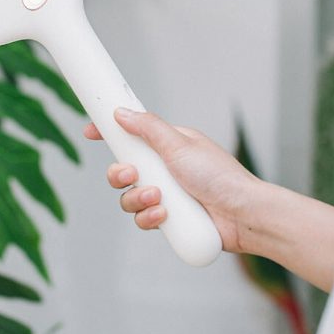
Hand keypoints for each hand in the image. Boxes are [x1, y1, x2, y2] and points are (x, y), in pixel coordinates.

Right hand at [83, 107, 261, 252]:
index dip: (109, 134)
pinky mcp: (169, 220)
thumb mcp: (180, 144)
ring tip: (158, 199)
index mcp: (167, 146)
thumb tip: (122, 113)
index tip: (90, 131)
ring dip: (137, 199)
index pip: (132, 136)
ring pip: (129, 197)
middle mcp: (164, 169)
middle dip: (120, 175)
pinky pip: (143, 219)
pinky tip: (164, 217)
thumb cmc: (219, 176)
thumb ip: (148, 128)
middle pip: (123, 170)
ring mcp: (166, 195)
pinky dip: (149, 218)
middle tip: (132, 175)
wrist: (242, 215)